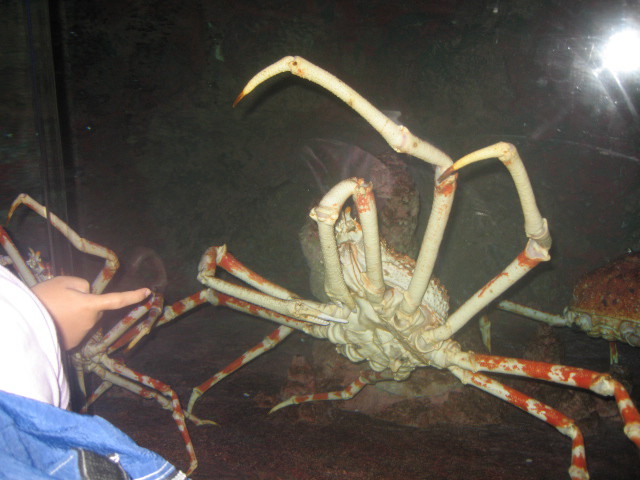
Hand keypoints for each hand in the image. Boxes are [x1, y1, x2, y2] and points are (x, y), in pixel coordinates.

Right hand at [32, 276, 150, 349]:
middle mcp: (91, 321)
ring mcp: (82, 334)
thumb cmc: (44, 298)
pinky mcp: (72, 343)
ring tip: (55, 310)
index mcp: (91, 304)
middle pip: (96, 309)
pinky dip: (68, 325)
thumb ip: (83, 285)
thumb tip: (89, 292)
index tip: (148, 292)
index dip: (133, 296)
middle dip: (86, 304)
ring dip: (76, 315)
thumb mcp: (63, 282)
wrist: (25, 323)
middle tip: (64, 300)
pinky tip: (54, 321)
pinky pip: (76, 330)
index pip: (117, 300)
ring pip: (85, 319)